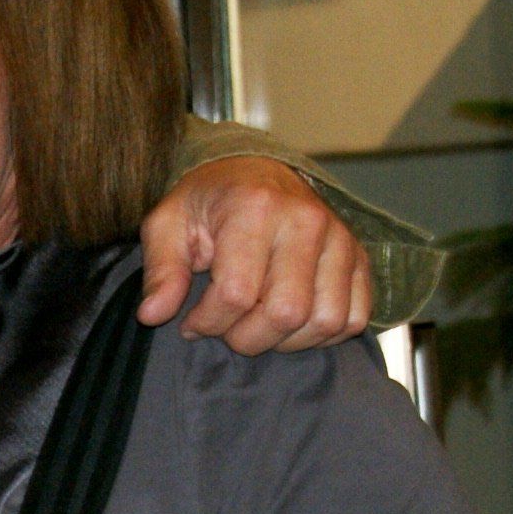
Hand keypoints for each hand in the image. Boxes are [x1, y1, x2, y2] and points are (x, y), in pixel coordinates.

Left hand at [137, 156, 371, 353]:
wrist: (255, 172)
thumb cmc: (208, 203)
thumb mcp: (168, 224)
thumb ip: (161, 270)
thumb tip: (153, 314)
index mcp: (256, 208)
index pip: (236, 294)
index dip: (207, 323)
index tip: (191, 322)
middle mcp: (307, 221)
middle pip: (285, 313)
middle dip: (246, 338)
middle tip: (225, 327)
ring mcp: (340, 240)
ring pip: (323, 321)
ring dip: (284, 341)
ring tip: (256, 325)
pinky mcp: (360, 258)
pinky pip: (353, 317)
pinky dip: (322, 335)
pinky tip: (290, 324)